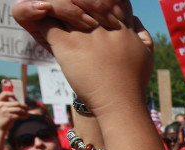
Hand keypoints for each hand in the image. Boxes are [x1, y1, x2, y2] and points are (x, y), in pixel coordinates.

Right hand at [0, 91, 27, 131]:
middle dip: (24, 105)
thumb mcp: (1, 108)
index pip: (5, 93)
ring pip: (19, 109)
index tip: (17, 99)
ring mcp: (4, 111)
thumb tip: (20, 101)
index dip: (12, 94)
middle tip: (28, 108)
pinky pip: (19, 115)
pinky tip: (26, 116)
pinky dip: (24, 116)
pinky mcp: (8, 117)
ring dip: (25, 111)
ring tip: (27, 113)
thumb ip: (7, 103)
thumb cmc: (2, 116)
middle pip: (16, 103)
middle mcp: (1, 105)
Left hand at [14, 2, 151, 112]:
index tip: (92, 5)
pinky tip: (37, 14)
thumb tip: (135, 17)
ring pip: (65, 5)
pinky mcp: (67, 46)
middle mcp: (104, 27)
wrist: (122, 104)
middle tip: (66, 2)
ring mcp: (85, 35)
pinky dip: (39, 16)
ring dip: (57, 5)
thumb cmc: (134, 84)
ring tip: (48, 6)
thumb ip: (143, 34)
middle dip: (75, 0)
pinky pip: (48, 22)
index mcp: (123, 27)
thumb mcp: (146, 55)